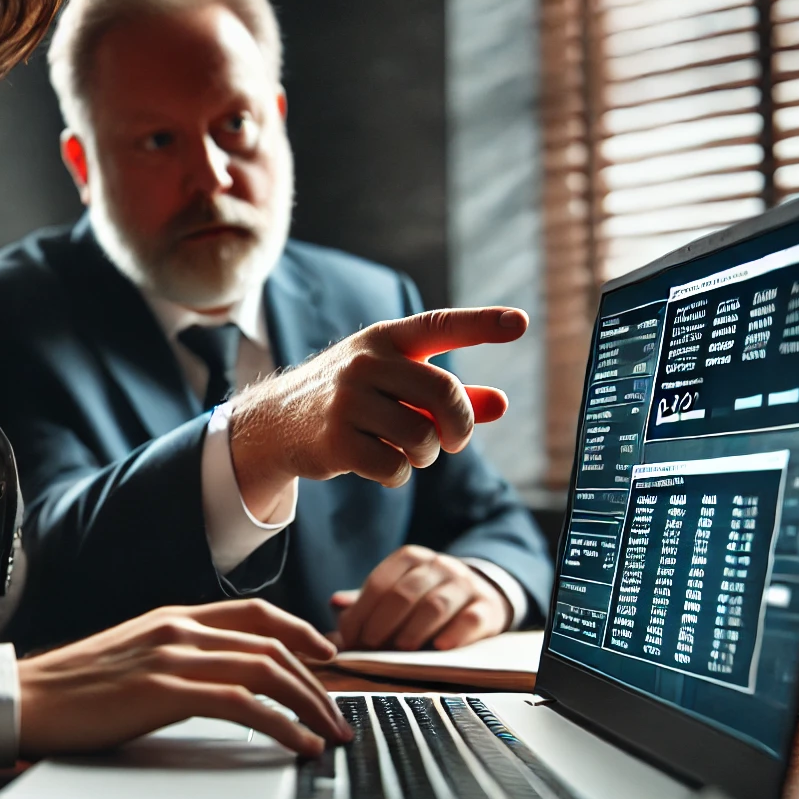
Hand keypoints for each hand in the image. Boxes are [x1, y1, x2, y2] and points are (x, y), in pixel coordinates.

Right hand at [17, 600, 352, 757]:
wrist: (25, 699)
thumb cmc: (74, 691)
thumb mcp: (133, 659)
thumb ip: (175, 657)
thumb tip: (217, 679)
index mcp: (173, 617)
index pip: (255, 613)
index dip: (299, 631)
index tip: (327, 654)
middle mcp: (179, 628)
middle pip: (272, 645)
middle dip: (316, 683)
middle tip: (338, 715)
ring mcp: (172, 656)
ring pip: (266, 670)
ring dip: (308, 705)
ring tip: (329, 735)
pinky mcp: (164, 691)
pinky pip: (241, 704)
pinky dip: (280, 725)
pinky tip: (297, 744)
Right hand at [227, 308, 525, 516]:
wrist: (278, 423)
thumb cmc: (352, 399)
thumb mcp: (396, 385)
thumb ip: (449, 394)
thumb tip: (501, 405)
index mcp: (386, 340)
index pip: (439, 325)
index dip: (482, 324)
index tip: (520, 323)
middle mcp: (366, 363)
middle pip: (443, 394)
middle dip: (460, 425)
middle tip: (455, 441)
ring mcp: (347, 401)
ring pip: (422, 437)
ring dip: (426, 455)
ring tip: (410, 452)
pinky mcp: (336, 440)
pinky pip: (395, 467)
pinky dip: (398, 474)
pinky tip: (382, 465)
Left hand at [333, 545, 511, 650]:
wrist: (480, 596)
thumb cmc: (425, 600)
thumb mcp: (396, 594)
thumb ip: (366, 602)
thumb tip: (335, 604)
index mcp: (409, 558)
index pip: (379, 584)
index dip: (361, 614)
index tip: (351, 640)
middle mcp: (438, 565)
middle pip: (405, 593)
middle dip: (383, 622)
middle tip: (371, 646)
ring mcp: (464, 584)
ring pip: (436, 605)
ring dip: (415, 628)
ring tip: (400, 648)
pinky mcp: (487, 606)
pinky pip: (470, 618)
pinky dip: (455, 633)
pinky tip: (440, 647)